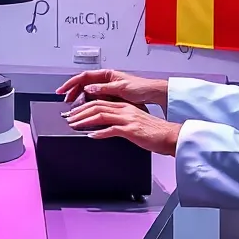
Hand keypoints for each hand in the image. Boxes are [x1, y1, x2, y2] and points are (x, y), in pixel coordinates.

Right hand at [55, 69, 168, 113]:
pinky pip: (96, 99)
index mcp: (107, 74)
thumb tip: (88, 89)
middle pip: (83, 84)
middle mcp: (106, 80)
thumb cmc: (141, 87)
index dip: (71, 83)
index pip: (83, 76)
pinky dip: (89, 103)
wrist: (153, 94)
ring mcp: (108, 88)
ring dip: (80, 98)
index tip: (62, 90)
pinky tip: (86, 110)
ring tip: (74, 107)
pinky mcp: (112, 96)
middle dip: (73, 91)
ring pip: (88, 92)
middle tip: (65, 101)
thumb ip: (104, 89)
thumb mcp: (121, 88)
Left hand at [65, 99, 181, 156]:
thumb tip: (106, 125)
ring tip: (74, 125)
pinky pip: (111, 129)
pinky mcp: (131, 130)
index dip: (84, 106)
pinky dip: (99, 132)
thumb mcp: (135, 121)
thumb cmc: (154, 132)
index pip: (100, 102)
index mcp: (125, 106)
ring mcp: (128, 118)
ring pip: (100, 114)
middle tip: (68, 118)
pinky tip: (90, 135)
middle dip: (79, 111)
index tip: (73, 112)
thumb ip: (121, 120)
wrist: (170, 137)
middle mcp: (125, 109)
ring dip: (84, 120)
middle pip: (96, 105)